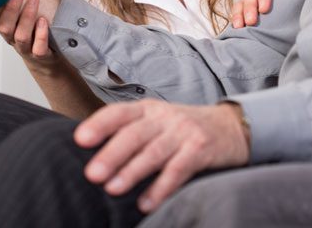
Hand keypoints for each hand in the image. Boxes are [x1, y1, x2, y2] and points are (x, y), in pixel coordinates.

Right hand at [0, 0, 60, 73]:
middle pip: (4, 27)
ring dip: (27, 16)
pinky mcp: (40, 55)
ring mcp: (25, 47)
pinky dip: (41, 34)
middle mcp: (11, 37)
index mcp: (4, 25)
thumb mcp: (19, 11)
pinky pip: (38, 48)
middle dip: (11, 8)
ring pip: (21, 36)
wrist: (46, 55)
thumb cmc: (31, 27)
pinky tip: (43, 21)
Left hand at [74, 100, 249, 212]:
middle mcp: (165, 117)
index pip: (119, 113)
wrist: (231, 127)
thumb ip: (130, 131)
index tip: (80, 139)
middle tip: (92, 173)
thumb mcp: (158, 121)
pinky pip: (179, 169)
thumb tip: (91, 156)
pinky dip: (161, 187)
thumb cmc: (184, 129)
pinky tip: (146, 202)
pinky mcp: (201, 150)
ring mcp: (184, 132)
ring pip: (154, 152)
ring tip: (113, 188)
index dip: (99, 124)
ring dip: (132, 171)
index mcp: (148, 109)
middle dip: (112, 154)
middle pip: (134, 134)